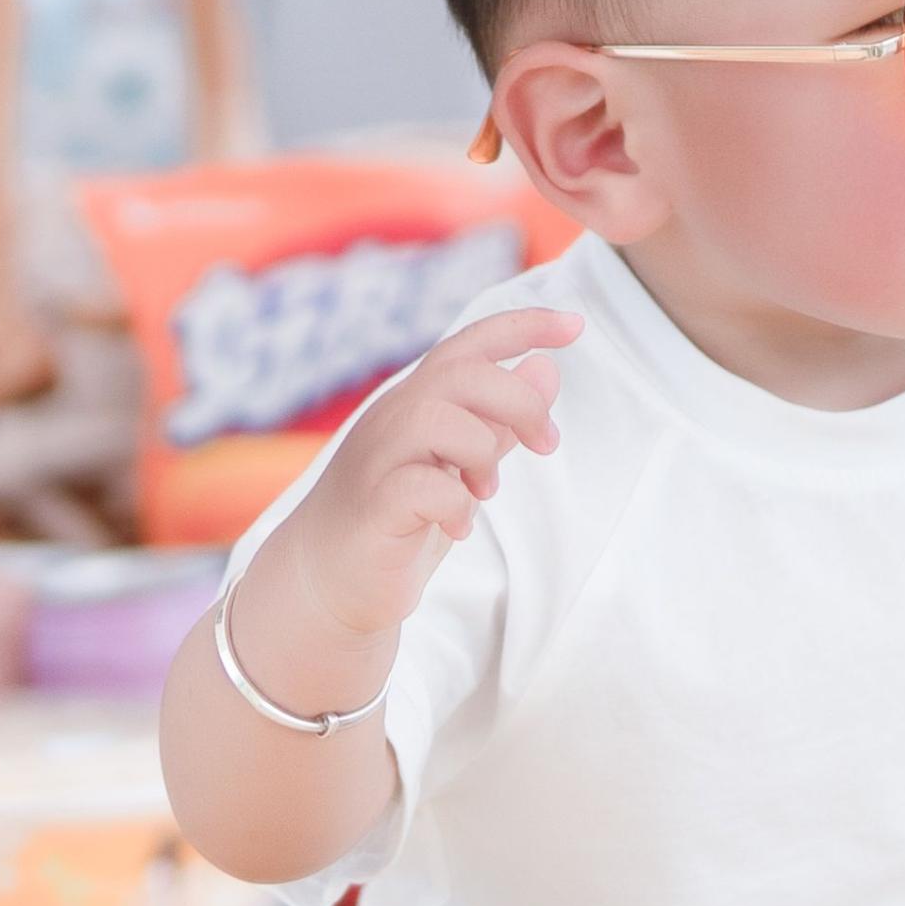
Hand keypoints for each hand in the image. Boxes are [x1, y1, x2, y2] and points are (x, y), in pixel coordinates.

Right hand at [275, 301, 580, 641]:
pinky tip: (456, 528)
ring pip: (435, 418)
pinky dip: (455, 505)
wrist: (328, 581)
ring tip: (485, 491)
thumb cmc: (400, 518)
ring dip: (480, 452)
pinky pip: (420, 485)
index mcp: (418, 400)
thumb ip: (500, 421)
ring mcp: (378, 458)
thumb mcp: (462, 464)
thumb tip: (545, 369)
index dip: (524, 325)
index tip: (575, 324)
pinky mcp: (373, 506)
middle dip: (519, 403)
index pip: (470, 344)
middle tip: (545, 446)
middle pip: (461, 373)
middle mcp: (394, 417)